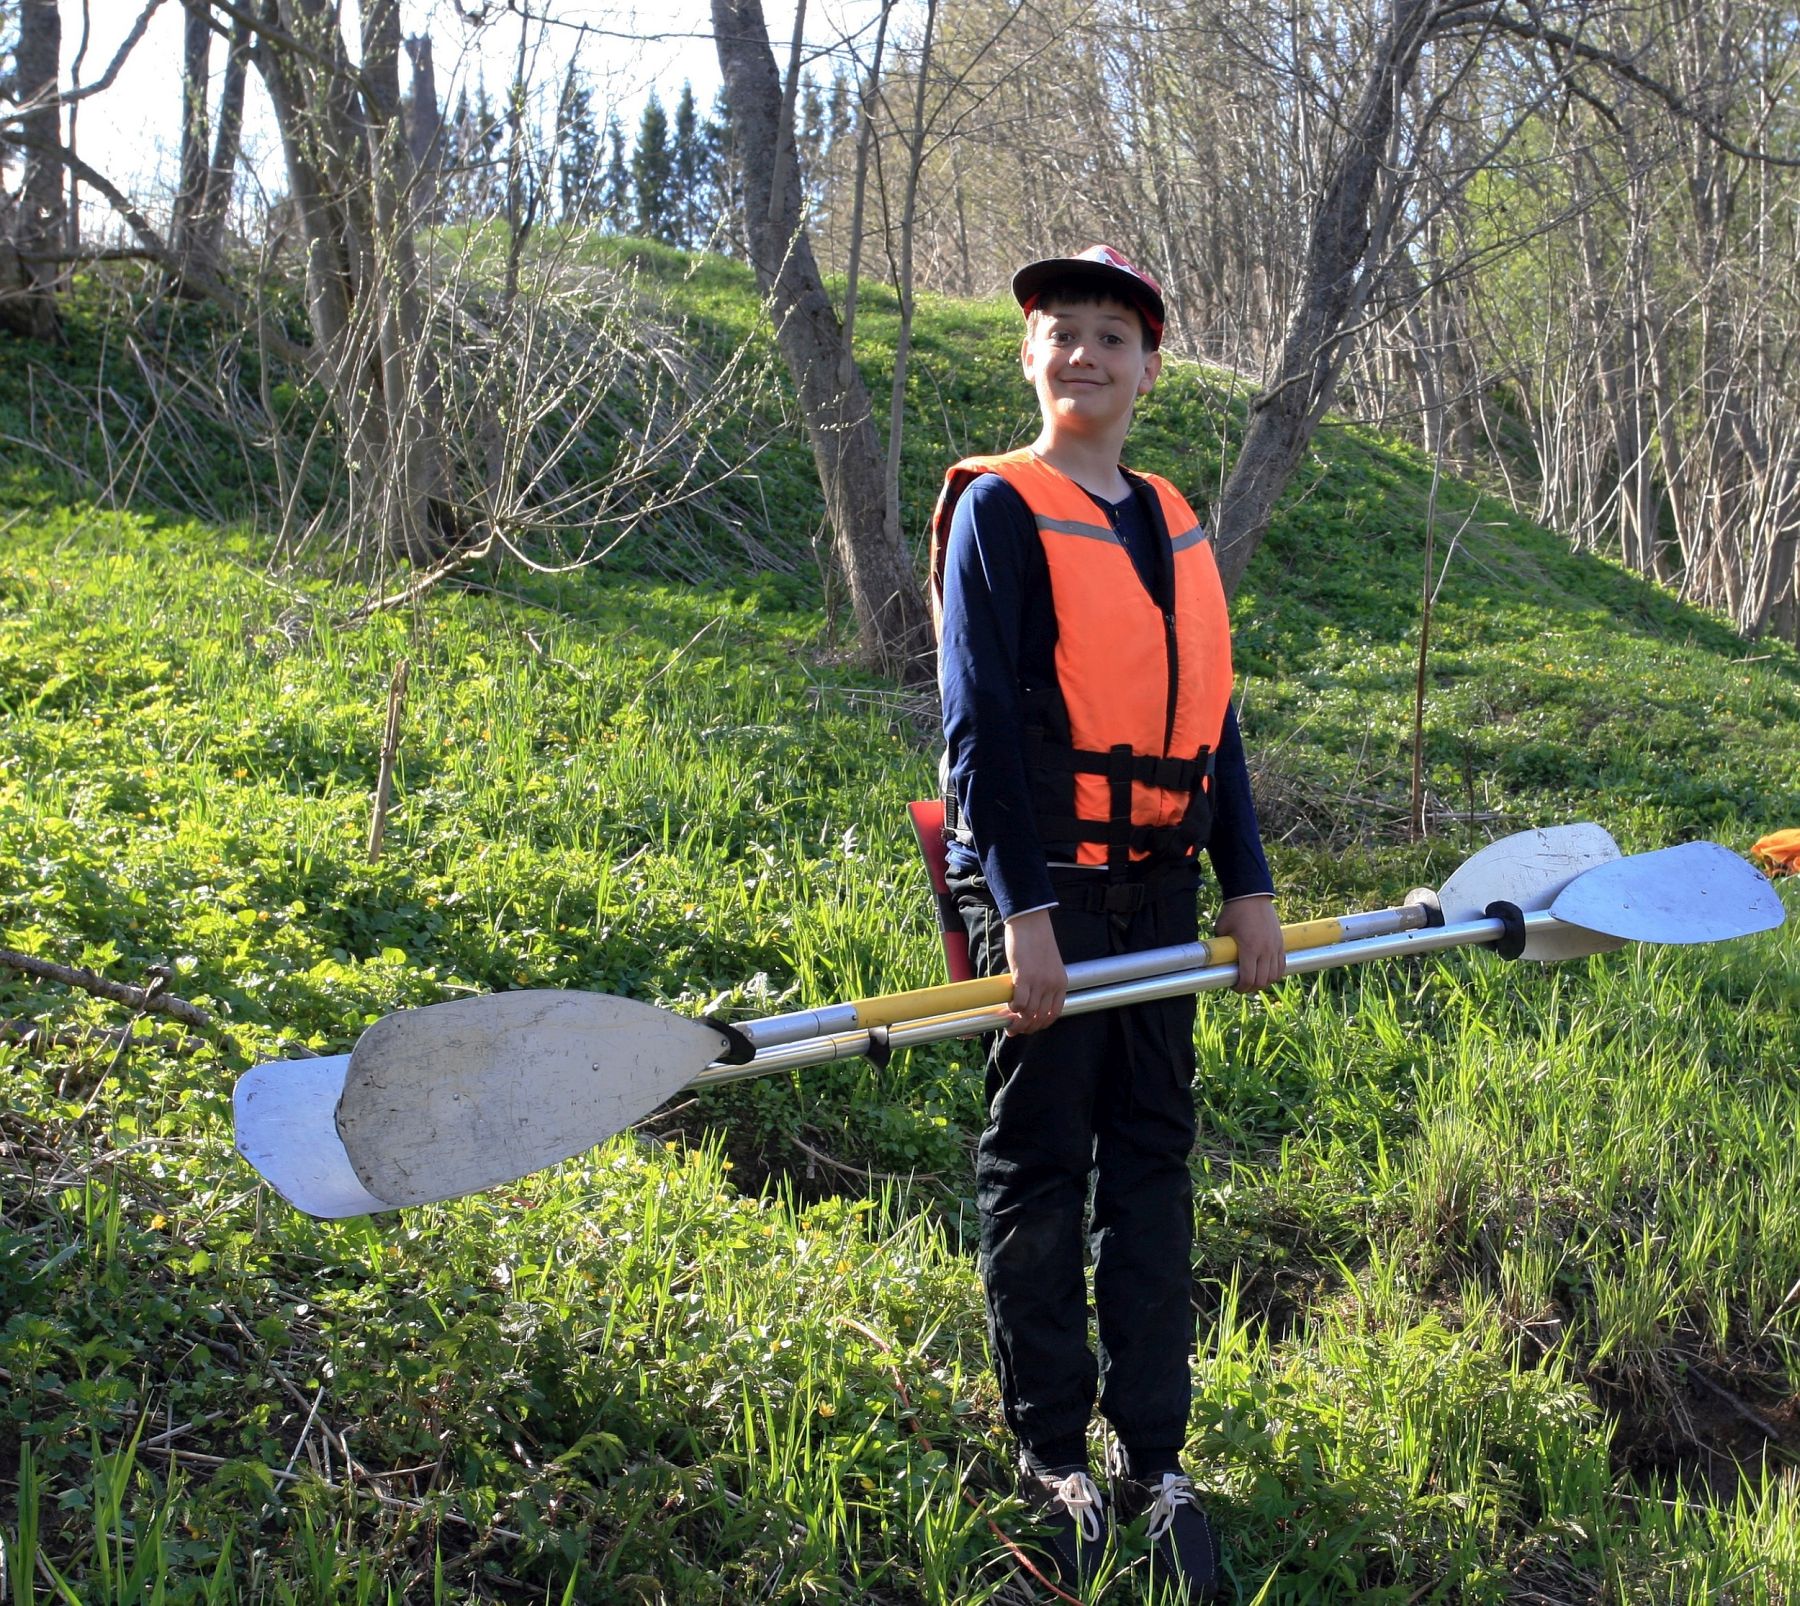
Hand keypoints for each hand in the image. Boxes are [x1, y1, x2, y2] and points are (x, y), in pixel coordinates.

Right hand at [1002, 908, 1066, 1034]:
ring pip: (1028, 1013)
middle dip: (1026, 1027)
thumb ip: (1044, 982)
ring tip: (1008, 1023)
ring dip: (1017, 1022)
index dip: (1040, 1024)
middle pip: (1040, 1017)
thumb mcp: (1048, 964)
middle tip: (1014, 1029)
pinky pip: (1019, 1002)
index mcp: (1061, 983)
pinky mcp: (1024, 977)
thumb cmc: (1037, 940)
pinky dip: (1012, 1009)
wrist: (1030, 921)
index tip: (1030, 1026)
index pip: (1053, 1014)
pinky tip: (1007, 1006)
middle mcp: (1052, 985)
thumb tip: (1029, 998)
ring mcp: (1039, 982)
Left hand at [1215, 896, 1284, 993]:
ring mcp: (1275, 947)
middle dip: (1251, 987)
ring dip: (1264, 982)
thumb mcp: (1221, 929)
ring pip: (1274, 976)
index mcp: (1249, 948)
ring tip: (1254, 980)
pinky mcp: (1281, 943)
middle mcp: (1265, 950)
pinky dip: (1274, 973)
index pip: (1248, 978)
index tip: (1234, 986)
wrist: (1252, 895)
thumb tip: (1215, 959)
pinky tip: (1266, 973)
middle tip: (1242, 985)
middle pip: (1262, 981)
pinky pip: (1282, 965)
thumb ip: (1221, 946)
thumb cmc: (1234, 911)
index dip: (1241, 988)